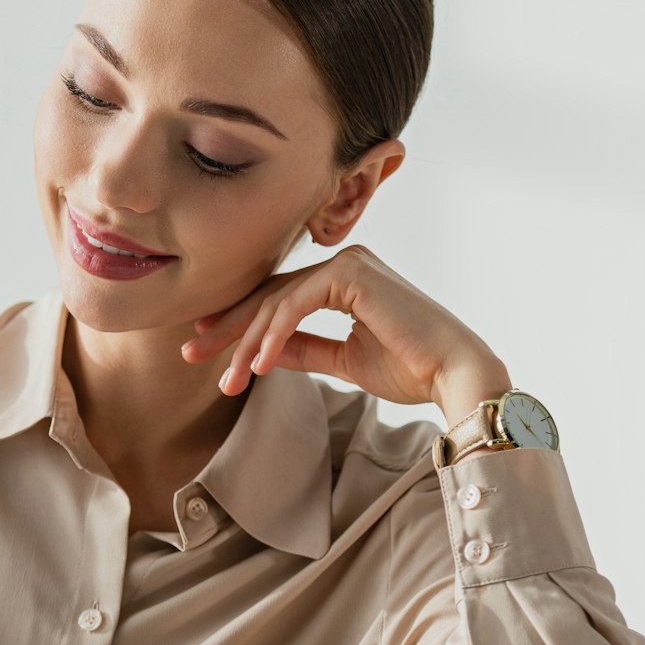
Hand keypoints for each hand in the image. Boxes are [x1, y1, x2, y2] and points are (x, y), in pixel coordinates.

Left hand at [180, 245, 510, 421]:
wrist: (454, 374)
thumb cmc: (412, 369)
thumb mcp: (344, 361)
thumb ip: (303, 349)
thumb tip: (262, 352)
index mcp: (344, 280)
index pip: (279, 299)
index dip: (240, 323)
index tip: (206, 348)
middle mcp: (344, 264)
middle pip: (270, 295)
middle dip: (228, 328)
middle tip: (190, 354)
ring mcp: (348, 264)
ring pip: (277, 302)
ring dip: (247, 343)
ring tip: (228, 381)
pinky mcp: (351, 274)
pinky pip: (297, 304)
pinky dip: (273, 335)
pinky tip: (258, 365)